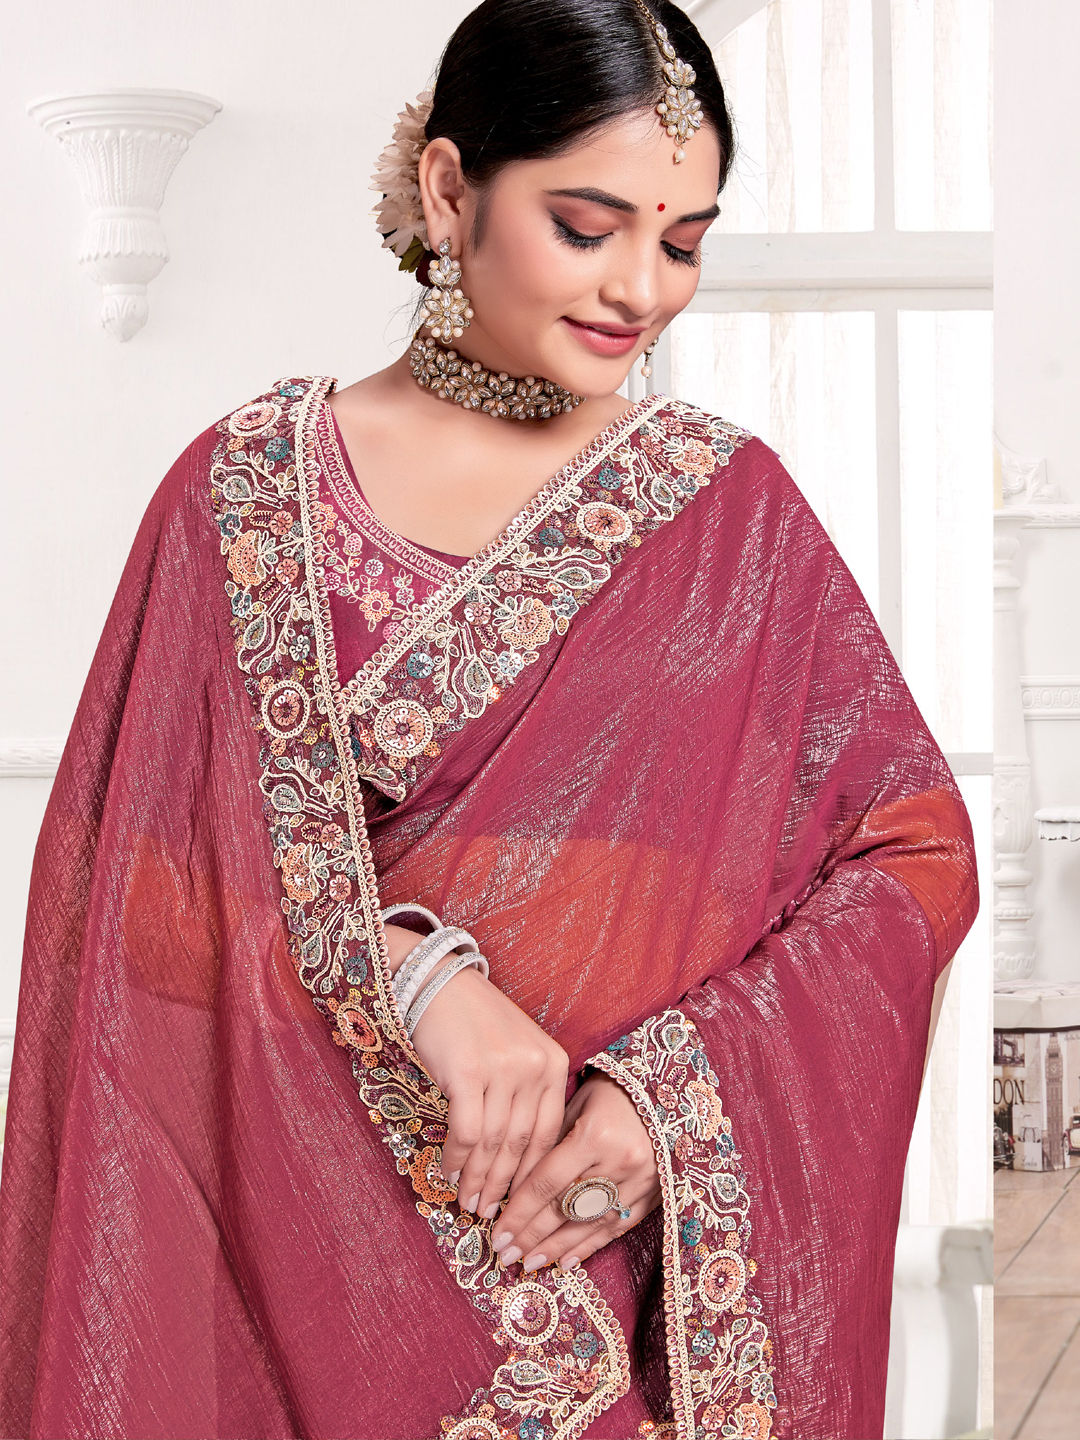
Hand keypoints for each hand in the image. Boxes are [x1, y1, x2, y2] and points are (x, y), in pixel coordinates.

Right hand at [381, 922, 569, 1223]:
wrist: (435, 981)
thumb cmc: (474, 1021)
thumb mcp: (515, 1051)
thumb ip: (524, 1094)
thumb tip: (516, 1157)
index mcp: (553, 1063)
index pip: (547, 1133)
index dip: (530, 1175)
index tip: (518, 1203)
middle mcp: (534, 1066)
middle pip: (521, 1143)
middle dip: (504, 1185)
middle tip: (489, 1214)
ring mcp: (503, 1069)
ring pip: (494, 1142)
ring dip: (478, 1178)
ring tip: (467, 1201)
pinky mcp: (470, 1072)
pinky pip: (466, 1130)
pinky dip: (457, 1157)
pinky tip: (448, 1172)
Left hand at [489, 1068, 661, 1273]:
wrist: (669, 1090)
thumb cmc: (614, 1090)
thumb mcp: (578, 1104)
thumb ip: (553, 1142)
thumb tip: (520, 1184)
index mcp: (594, 1134)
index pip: (547, 1182)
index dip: (519, 1211)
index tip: (497, 1232)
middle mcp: (618, 1162)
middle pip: (566, 1208)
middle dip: (531, 1235)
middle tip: (505, 1254)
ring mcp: (640, 1182)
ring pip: (590, 1225)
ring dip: (556, 1248)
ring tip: (529, 1263)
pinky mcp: (655, 1194)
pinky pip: (618, 1227)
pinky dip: (590, 1245)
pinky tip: (567, 1260)